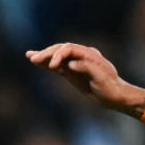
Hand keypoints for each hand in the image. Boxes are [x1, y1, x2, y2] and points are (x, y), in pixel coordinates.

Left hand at [25, 42, 144, 117]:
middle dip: (48, 53)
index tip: (29, 56)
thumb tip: (42, 62)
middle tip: (34, 59)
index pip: (59, 50)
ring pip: (75, 50)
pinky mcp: (101, 71)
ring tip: (50, 64)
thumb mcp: (72, 77)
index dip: (44, 53)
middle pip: (65, 47)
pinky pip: (88, 64)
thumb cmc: (94, 87)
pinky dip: (78, 64)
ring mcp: (94, 61)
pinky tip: (68, 67)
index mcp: (78, 57)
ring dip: (61, 55)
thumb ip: (59, 68)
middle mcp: (86, 55)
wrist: (115, 97)